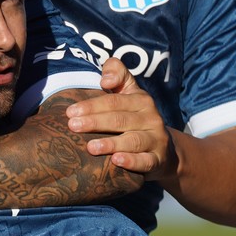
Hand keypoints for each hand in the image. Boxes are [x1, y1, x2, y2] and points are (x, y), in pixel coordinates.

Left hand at [65, 58, 174, 179]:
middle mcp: (151, 118)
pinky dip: (132, 161)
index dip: (92, 105)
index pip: (114, 101)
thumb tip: (106, 79)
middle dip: (95, 122)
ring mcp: (156, 139)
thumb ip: (117, 74)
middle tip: (72, 126)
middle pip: (120, 119)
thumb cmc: (135, 116)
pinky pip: (146, 161)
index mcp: (141, 100)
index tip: (70, 111)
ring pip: (133, 140)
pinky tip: (116, 161)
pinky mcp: (158, 159)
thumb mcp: (129, 92)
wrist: (164, 150)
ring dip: (111, 143)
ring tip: (91, 147)